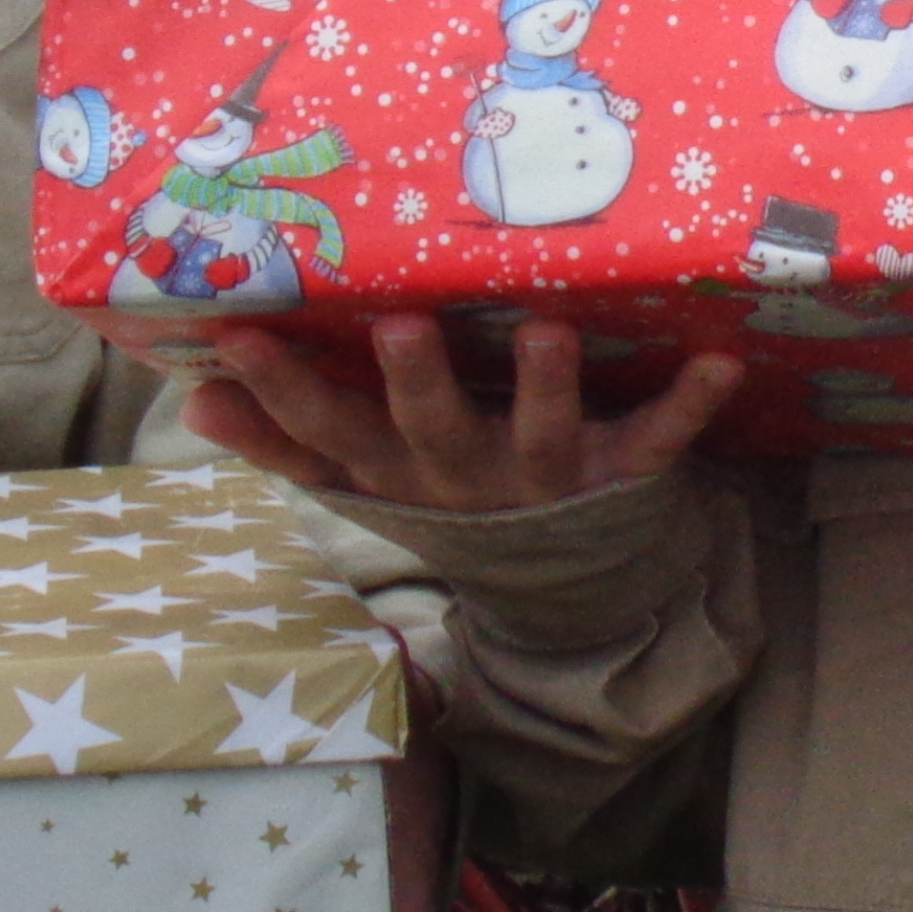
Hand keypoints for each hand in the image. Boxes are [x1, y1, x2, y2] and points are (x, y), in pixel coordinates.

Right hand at [99, 309, 738, 512]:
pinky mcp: (621, 470)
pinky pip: (659, 437)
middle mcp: (468, 473)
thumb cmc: (446, 492)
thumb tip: (190, 394)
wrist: (564, 583)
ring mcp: (548, 473)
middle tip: (397, 328)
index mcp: (399, 470)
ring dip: (545, 384)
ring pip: (542, 431)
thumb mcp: (360, 478)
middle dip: (415, 382)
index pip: (327, 433)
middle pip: (431, 429)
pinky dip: (690, 402)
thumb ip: (280, 438)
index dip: (281, 393)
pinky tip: (722, 363)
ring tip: (544, 332)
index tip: (239, 336)